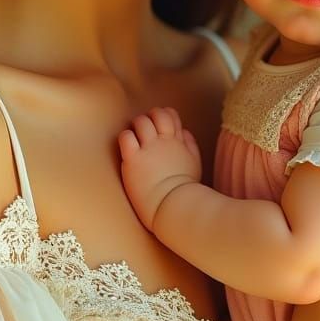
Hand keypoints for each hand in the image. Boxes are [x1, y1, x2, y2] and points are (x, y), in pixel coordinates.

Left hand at [118, 106, 201, 231]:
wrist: (173, 207)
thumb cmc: (183, 190)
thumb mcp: (194, 164)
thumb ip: (190, 145)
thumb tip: (183, 131)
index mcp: (178, 141)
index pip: (170, 114)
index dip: (163, 115)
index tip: (158, 126)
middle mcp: (164, 141)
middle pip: (156, 113)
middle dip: (149, 117)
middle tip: (144, 130)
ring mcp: (148, 148)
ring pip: (141, 121)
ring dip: (136, 126)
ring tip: (135, 139)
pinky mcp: (134, 159)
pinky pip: (126, 137)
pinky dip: (125, 137)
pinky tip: (128, 148)